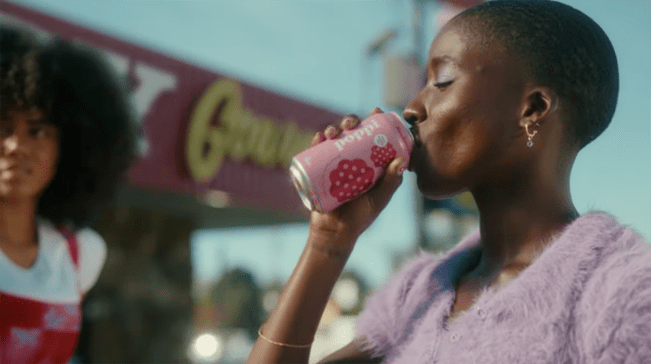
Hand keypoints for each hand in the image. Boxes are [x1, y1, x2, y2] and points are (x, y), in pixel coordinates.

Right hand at [308, 108, 405, 251]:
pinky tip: (319, 138)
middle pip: (349, 133)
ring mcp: (332, 164)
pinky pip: (314, 153)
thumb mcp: (379, 198)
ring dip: (332, 128)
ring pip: (332, 140)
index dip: (373, 121)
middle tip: (352, 123)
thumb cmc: (361, 217)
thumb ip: (391, 182)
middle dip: (350, 121)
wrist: (336, 233)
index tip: (375, 112)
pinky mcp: (317, 171)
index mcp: (366, 162)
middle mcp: (349, 160)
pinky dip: (315, 142)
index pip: (370, 136)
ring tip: (333, 132)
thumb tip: (401, 159)